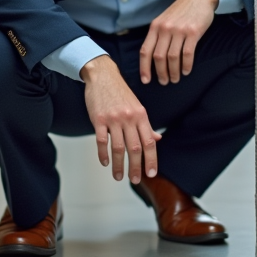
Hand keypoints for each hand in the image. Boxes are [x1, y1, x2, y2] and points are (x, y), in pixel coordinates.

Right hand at [82, 55, 160, 182]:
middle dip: (135, 167)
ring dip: (118, 165)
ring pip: (118, 148)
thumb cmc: (120, 92)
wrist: (103, 76)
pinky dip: (103, 154)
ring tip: (118, 176)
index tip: (151, 173)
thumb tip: (157, 139)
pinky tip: (104, 162)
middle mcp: (129, 118)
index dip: (152, 159)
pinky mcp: (98, 119)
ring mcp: (113, 119)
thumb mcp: (137, 107)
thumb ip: (146, 125)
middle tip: (134, 180)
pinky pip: (102, 141)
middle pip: (134, 148)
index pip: (149, 142)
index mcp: (141, 116)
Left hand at [140, 0, 217, 84]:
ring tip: (175, 79)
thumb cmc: (181, 11)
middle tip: (164, 82)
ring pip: (172, 57)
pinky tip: (186, 71)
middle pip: (158, 57)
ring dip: (173, 72)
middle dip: (160, 73)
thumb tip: (153, 57)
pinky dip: (186, 65)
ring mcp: (179, 30)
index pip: (145, 51)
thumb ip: (158, 35)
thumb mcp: (164, 20)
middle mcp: (165, 29)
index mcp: (155, 27)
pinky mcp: (193, 32)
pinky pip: (187, 54)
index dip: (144, 68)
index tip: (146, 80)